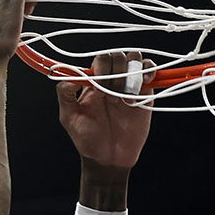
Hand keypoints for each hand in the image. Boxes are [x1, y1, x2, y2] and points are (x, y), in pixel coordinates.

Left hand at [57, 52, 155, 168]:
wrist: (109, 158)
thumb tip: (68, 74)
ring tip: (126, 99)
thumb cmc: (88, 139)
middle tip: (112, 99)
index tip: (99, 92)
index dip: (101, 70)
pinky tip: (143, 85)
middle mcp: (111, 79)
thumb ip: (65, 94)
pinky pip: (150, 70)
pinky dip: (148, 71)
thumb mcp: (69, 117)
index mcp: (93, 82)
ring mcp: (129, 85)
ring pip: (134, 59)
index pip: (100, 59)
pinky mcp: (145, 93)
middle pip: (117, 56)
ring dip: (131, 75)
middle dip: (115, 74)